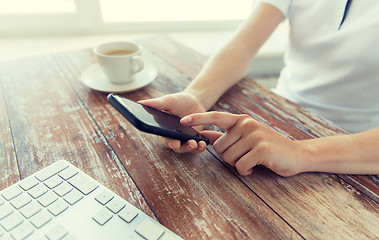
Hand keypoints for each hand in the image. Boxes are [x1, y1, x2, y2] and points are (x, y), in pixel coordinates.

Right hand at [140, 92, 207, 152]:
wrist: (194, 101)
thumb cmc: (178, 101)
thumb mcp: (168, 100)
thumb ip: (156, 103)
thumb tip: (140, 102)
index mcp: (162, 129)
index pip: (163, 138)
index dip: (168, 142)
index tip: (174, 143)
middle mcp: (172, 137)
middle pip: (174, 147)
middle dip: (181, 147)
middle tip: (188, 144)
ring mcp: (183, 140)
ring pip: (185, 149)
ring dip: (191, 148)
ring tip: (197, 144)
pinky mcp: (194, 141)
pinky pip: (196, 147)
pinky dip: (199, 147)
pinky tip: (203, 144)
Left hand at [181, 112, 303, 175]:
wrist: (296, 155)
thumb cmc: (267, 148)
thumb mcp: (246, 138)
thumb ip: (225, 136)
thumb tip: (205, 136)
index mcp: (241, 120)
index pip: (216, 117)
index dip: (199, 119)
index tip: (183, 120)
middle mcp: (247, 124)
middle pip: (220, 147)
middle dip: (228, 157)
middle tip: (244, 156)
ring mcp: (254, 135)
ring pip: (229, 157)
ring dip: (238, 164)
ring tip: (252, 160)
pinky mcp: (261, 148)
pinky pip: (241, 165)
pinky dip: (246, 170)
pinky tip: (255, 166)